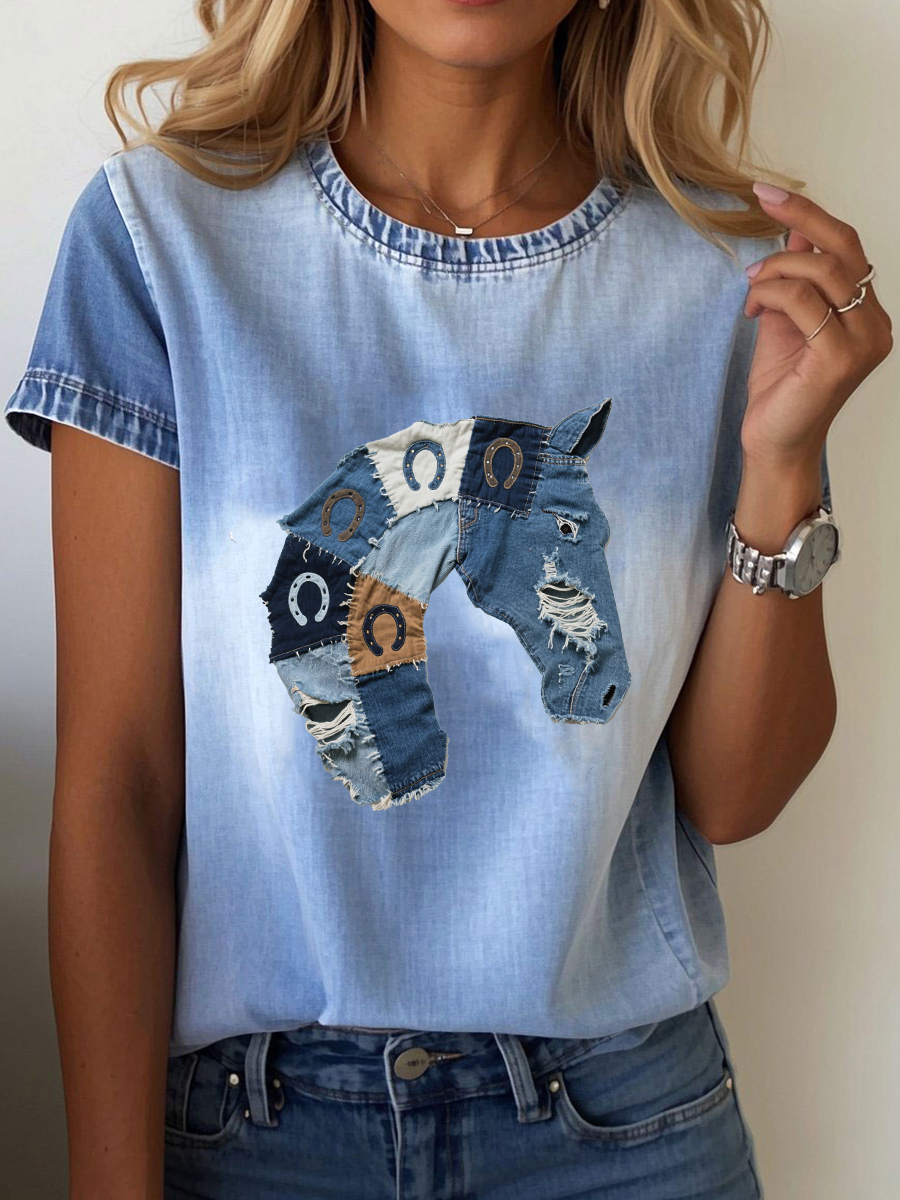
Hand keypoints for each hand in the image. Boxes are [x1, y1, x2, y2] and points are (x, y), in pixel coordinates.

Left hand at [740, 182, 892, 470]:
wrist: (774, 442)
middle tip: (761, 200)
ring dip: (775, 270)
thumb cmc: (781, 388)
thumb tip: (795, 229)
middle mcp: (874, 324)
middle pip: (844, 248)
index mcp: (867, 314)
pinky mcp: (838, 357)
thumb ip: (797, 278)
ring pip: (820, 271)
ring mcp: (862, 341)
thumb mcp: (787, 320)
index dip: (812, 215)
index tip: (771, 193)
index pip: (849, 249)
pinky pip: (801, 301)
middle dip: (800, 217)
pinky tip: (753, 311)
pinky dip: (770, 295)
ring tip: (751, 289)